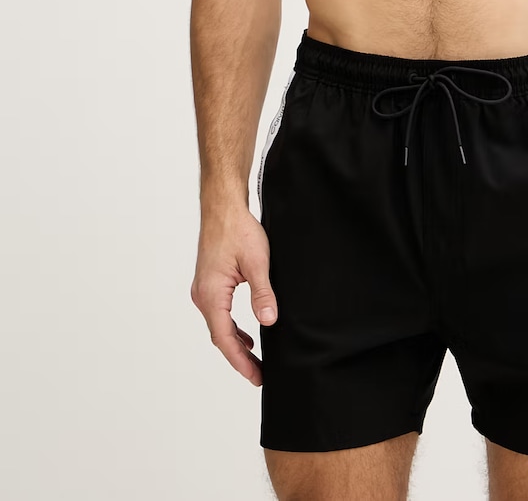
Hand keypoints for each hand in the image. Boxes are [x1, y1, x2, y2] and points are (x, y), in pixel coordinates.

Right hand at [190, 205, 277, 386]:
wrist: (222, 207)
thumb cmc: (238, 230)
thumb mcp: (257, 262)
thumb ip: (262, 294)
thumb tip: (269, 322)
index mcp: (211, 294)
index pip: (224, 338)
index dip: (240, 361)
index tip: (255, 376)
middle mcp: (202, 296)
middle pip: (220, 337)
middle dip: (240, 358)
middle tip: (260, 376)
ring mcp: (203, 290)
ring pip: (219, 326)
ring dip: (236, 344)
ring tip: (255, 362)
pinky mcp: (209, 284)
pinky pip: (219, 314)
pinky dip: (232, 328)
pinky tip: (247, 336)